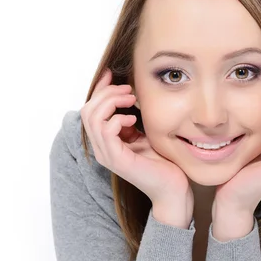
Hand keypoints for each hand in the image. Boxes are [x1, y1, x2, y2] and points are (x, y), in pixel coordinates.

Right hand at [81, 68, 192, 205]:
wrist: (173, 188)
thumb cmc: (163, 162)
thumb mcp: (144, 134)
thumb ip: (131, 118)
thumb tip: (128, 93)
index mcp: (105, 142)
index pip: (90, 109)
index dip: (99, 89)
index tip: (112, 73)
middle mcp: (101, 148)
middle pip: (87, 110)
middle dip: (107, 93)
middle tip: (129, 89)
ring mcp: (107, 155)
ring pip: (93, 117)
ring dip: (112, 101)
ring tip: (131, 99)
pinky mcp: (117, 159)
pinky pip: (106, 130)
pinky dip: (118, 118)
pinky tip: (134, 118)